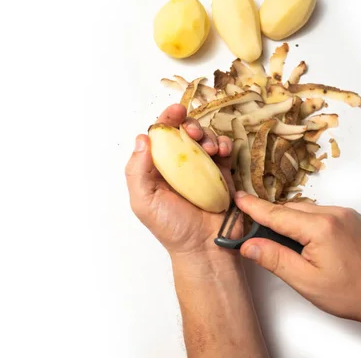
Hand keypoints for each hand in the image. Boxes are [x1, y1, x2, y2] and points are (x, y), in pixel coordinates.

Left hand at [125, 104, 234, 255]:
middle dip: (189, 125)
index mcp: (156, 169)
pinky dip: (224, 144)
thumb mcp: (144, 202)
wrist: (206, 248)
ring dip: (207, 134)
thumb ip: (137, 171)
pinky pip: (223, 150)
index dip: (166, 120)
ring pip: (204, 137)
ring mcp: (200, 168)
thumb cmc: (172, 228)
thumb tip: (141, 139)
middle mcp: (178, 165)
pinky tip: (222, 152)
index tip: (175, 112)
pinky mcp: (221, 172)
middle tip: (194, 133)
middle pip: (182, 132)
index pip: (158, 137)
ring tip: (211, 148)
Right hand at [235, 192, 360, 324]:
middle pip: (290, 210)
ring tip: (286, 247)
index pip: (277, 214)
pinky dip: (306, 224)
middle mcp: (333, 213)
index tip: (237, 198)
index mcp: (320, 227)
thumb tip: (249, 245)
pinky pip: (319, 213)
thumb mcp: (306, 281)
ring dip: (290, 223)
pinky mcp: (351, 218)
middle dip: (271, 219)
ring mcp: (344, 214)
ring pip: (304, 210)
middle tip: (254, 235)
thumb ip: (275, 259)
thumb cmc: (353, 293)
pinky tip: (306, 243)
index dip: (254, 207)